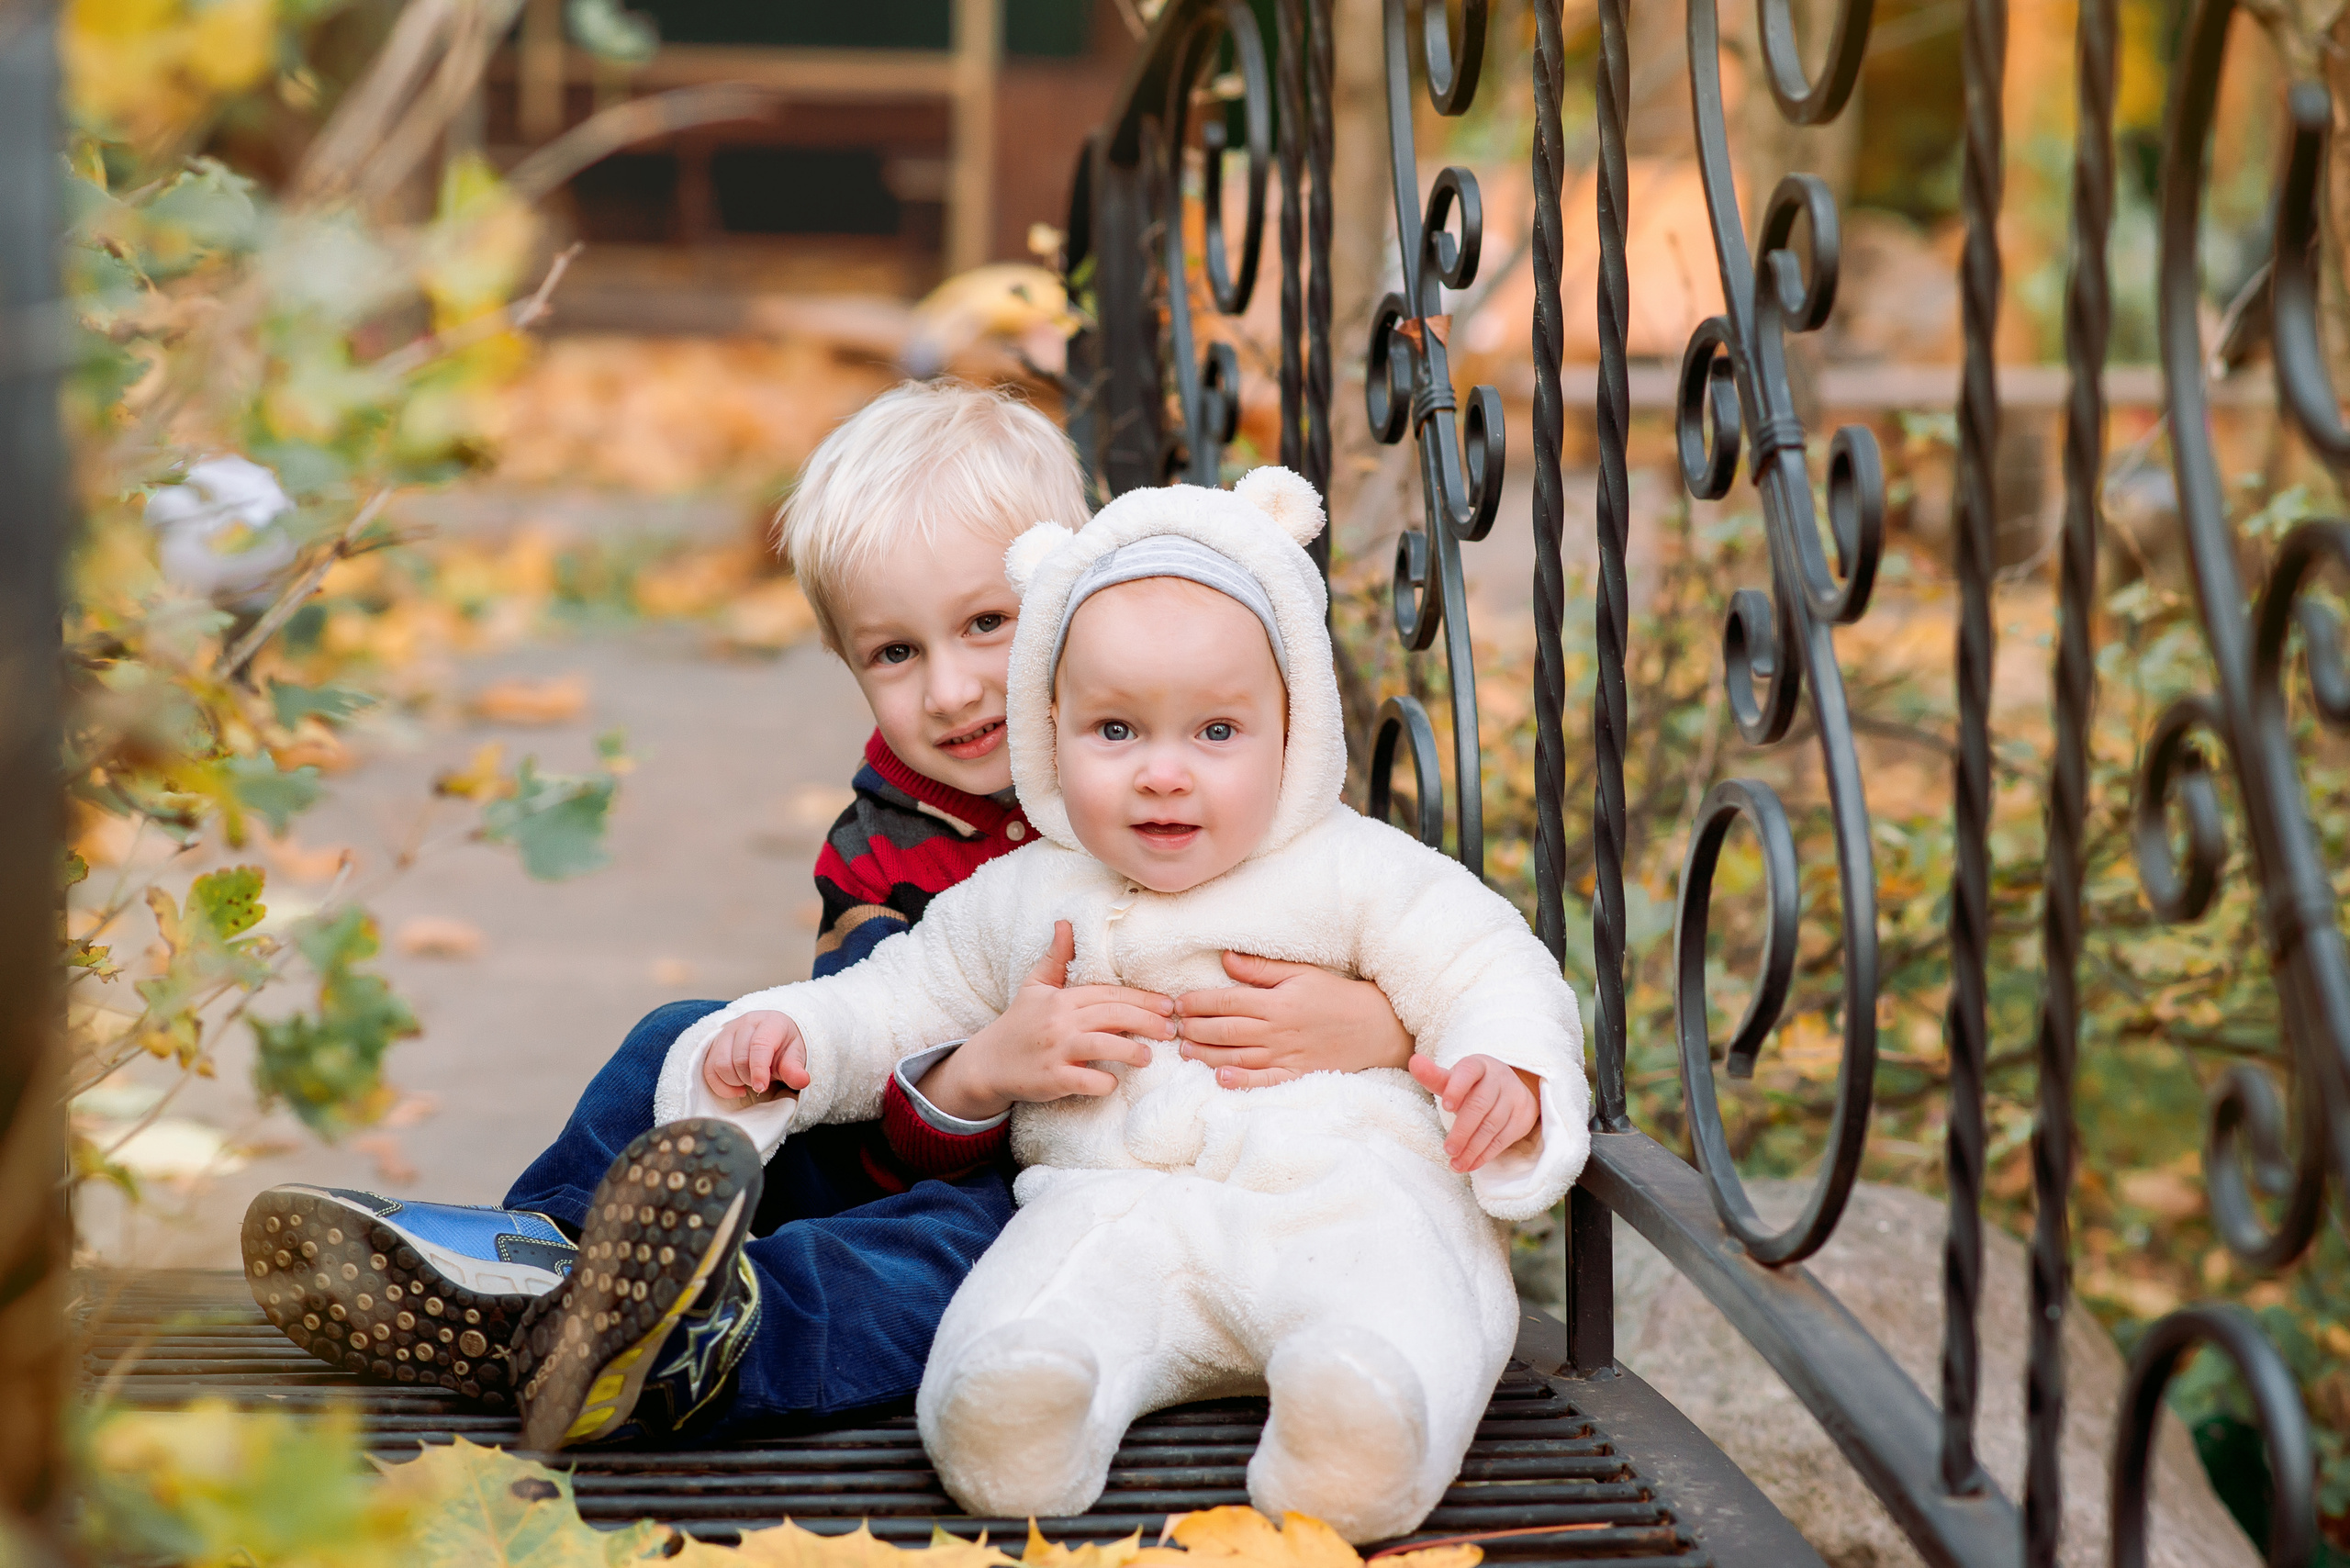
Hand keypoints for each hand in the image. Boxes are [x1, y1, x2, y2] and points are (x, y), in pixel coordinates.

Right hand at [702, 1010, 809, 1101]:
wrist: (774, 1034)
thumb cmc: (785, 1045)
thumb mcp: (796, 1055)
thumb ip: (795, 1068)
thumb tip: (802, 1080)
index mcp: (770, 1022)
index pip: (759, 1046)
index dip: (759, 1070)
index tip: (762, 1088)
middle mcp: (746, 1022)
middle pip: (739, 1058)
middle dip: (750, 1078)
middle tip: (762, 1082)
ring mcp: (727, 1032)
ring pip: (720, 1064)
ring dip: (734, 1081)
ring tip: (749, 1082)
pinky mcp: (715, 1044)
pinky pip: (708, 1070)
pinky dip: (721, 1085)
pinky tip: (736, 1088)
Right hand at [913, 921, 1175, 1120]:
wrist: (987, 1063)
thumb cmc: (1018, 1024)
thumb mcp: (1034, 986)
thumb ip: (1055, 957)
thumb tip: (1065, 922)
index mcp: (1061, 999)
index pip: (1109, 994)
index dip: (1141, 999)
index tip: (1166, 1004)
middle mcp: (1060, 1022)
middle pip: (1113, 1016)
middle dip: (1146, 1021)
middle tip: (1170, 1029)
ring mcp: (1056, 1051)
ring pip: (1104, 1046)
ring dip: (1131, 1051)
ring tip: (1149, 1056)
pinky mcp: (1053, 1079)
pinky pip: (1088, 1080)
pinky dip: (1104, 1082)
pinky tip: (1114, 1081)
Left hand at [1172, 953, 1413, 1089]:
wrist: (1375, 1027)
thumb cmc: (1335, 996)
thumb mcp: (1301, 973)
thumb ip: (1261, 970)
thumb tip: (1226, 960)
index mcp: (1277, 1002)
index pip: (1227, 1001)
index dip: (1198, 1002)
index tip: (1178, 1002)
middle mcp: (1278, 1031)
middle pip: (1226, 1031)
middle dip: (1195, 1028)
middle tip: (1175, 1026)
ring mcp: (1286, 1056)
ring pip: (1237, 1057)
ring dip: (1206, 1054)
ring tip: (1185, 1049)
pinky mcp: (1296, 1075)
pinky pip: (1264, 1081)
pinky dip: (1241, 1081)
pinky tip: (1220, 1077)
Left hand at [1409, 1054, 1541, 1172]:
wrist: (1511, 1088)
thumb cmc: (1473, 1085)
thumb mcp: (1453, 1079)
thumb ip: (1433, 1076)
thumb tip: (1414, 1062)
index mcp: (1478, 1065)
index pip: (1468, 1072)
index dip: (1457, 1088)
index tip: (1446, 1107)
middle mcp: (1498, 1078)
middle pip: (1480, 1105)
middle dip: (1463, 1130)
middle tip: (1449, 1149)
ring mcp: (1514, 1097)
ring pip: (1493, 1125)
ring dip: (1473, 1148)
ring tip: (1456, 1164)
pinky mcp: (1523, 1116)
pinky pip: (1504, 1138)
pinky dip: (1486, 1154)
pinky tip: (1471, 1164)